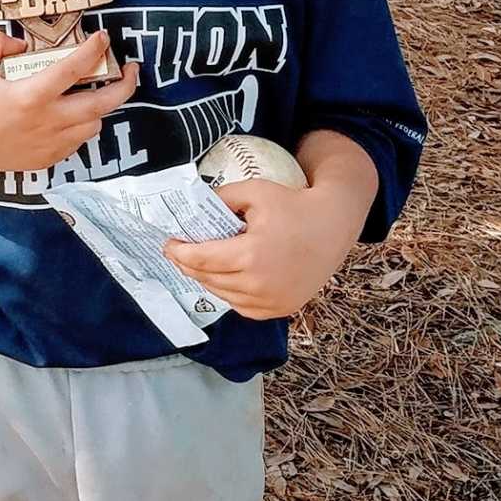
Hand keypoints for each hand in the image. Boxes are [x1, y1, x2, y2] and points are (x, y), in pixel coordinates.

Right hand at [0, 29, 138, 172]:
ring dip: (100, 106)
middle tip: (132, 69)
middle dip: (125, 86)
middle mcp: (45, 123)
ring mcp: (48, 145)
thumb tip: (22, 45)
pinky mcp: (45, 160)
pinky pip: (78, 142)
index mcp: (28, 96)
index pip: (72, 70)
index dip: (93, 50)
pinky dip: (83, 125)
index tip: (103, 36)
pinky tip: (75, 113)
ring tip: (100, 90)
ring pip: (93, 125)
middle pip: (100, 105)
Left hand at [163, 179, 351, 319]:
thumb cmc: (293, 205)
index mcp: (251, 254)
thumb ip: (220, 198)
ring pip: (223, 295)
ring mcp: (272, 301)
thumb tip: (192, 206)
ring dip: (206, 280)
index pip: (201, 259)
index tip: (168, 243)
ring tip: (197, 263)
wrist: (332, 227)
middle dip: (187, 265)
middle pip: (208, 279)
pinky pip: (242, 306)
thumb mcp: (254, 191)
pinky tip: (223, 276)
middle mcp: (260, 284)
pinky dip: (228, 293)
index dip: (179, 252)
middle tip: (176, 252)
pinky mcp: (280, 309)